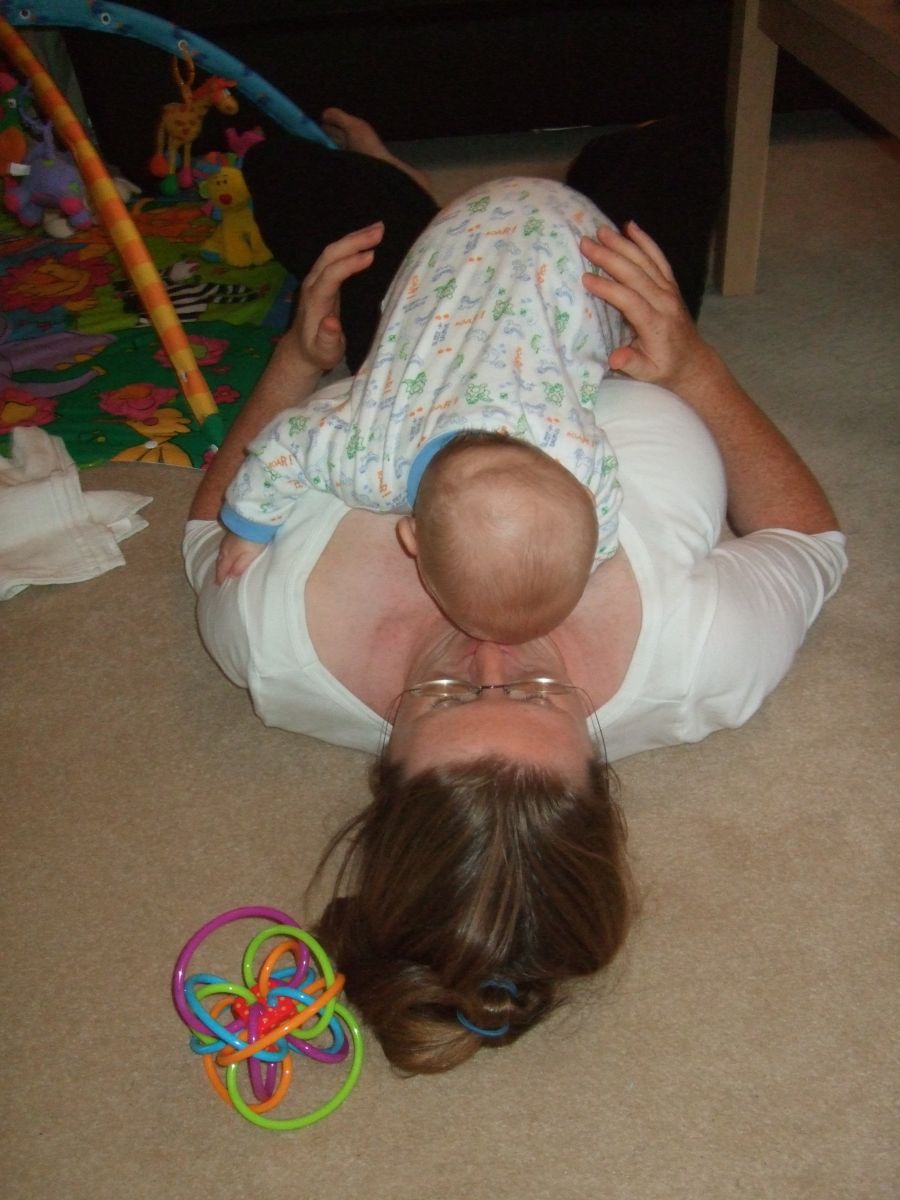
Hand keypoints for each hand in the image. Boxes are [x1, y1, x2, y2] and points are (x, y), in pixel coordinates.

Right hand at [215, 532, 266, 584]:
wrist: (254, 520)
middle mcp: (224, 548)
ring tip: (223, 568)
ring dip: (221, 562)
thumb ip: (240, 566)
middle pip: (220, 562)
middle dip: (219, 571)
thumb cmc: (253, 541)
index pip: (222, 569)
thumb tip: (231, 575)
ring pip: (221, 554)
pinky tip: (228, 555)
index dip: (220, 577)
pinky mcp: (230, 534)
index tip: (217, 585)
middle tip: (218, 579)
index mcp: (228, 555)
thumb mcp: (249, 556)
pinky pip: (224, 548)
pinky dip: (225, 555)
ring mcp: (226, 540)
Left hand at [288, 221, 384, 373]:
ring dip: (354, 238)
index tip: (371, 256)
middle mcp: (313, 283)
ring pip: (333, 251)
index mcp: (315, 300)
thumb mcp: (324, 352)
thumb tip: (332, 322)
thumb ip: (327, 339)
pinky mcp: (323, 278)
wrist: (302, 348)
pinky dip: (352, 244)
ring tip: (378, 228)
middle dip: (354, 241)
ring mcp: (316, 278)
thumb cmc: (317, 352)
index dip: (350, 264)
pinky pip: (336, 255)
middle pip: (330, 255)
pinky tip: (367, 238)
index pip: (331, 275)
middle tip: (380, 231)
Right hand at [580, 221, 711, 392]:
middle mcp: (664, 301)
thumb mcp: (647, 373)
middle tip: (586, 243)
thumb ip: (631, 363)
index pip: (629, 299)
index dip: (607, 288)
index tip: (585, 278)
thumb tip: (614, 358)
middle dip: (610, 257)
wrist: (693, 361)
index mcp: (655, 323)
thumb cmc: (664, 368)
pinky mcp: (670, 284)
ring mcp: (669, 290)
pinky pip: (658, 258)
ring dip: (623, 244)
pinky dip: (645, 241)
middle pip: (635, 273)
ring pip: (645, 261)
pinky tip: (631, 227)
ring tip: (601, 230)